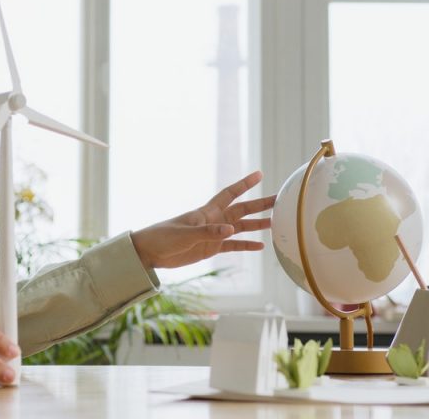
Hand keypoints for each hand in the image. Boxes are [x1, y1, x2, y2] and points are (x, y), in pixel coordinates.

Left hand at [130, 170, 275, 268]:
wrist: (150, 252)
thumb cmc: (164, 237)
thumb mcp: (185, 235)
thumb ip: (208, 232)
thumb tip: (231, 230)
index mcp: (206, 212)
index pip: (230, 194)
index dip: (245, 184)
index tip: (260, 174)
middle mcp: (213, 220)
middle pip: (241, 210)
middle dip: (259, 204)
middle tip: (278, 200)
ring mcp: (213, 234)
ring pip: (240, 228)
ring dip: (256, 225)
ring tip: (274, 223)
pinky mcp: (210, 248)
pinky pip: (233, 245)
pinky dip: (246, 245)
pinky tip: (260, 247)